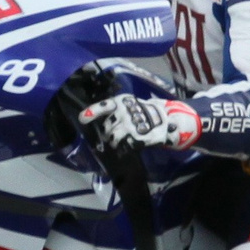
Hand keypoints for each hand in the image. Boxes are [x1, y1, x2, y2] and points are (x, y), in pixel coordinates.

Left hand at [79, 94, 199, 151]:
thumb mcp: (130, 106)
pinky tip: (128, 145)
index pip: (104, 106)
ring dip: (114, 142)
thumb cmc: (144, 112)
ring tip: (119, 142)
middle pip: (107, 126)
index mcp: (122, 102)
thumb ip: (114, 112)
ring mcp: (131, 125)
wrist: (168, 119)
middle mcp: (125, 112)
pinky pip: (124, 145)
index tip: (82, 118)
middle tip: (113, 135)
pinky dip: (124, 147)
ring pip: (113, 137)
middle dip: (108, 132)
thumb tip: (94, 120)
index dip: (92, 112)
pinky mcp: (137, 137)